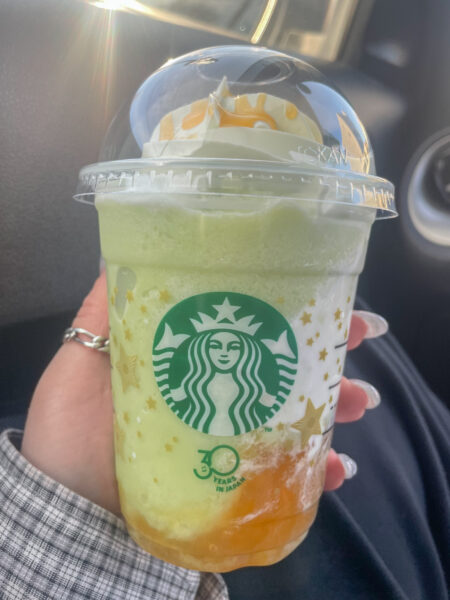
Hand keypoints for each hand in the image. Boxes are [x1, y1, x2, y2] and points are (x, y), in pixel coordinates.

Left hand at [21, 272, 385, 512]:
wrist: (65, 505)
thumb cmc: (71, 428)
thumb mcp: (85, 353)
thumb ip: (107, 306)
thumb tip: (129, 245)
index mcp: (188, 360)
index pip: (246, 325)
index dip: (284, 306)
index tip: (322, 293)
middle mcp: (213, 394)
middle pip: (279, 366)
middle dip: (325, 350)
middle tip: (359, 337)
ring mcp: (226, 439)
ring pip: (293, 415)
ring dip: (335, 406)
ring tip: (360, 401)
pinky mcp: (230, 482)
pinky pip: (284, 476)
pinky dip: (316, 470)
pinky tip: (339, 467)